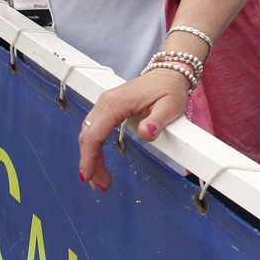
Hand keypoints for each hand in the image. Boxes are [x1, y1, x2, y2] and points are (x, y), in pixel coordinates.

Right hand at [78, 71, 190, 190]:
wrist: (168, 73)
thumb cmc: (169, 89)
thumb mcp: (171, 105)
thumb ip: (158, 120)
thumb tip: (146, 133)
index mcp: (116, 103)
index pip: (95, 134)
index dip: (89, 158)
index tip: (89, 177)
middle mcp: (105, 102)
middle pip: (88, 136)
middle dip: (90, 163)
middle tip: (101, 185)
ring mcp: (104, 104)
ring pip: (88, 134)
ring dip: (90, 157)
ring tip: (101, 178)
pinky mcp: (107, 107)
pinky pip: (93, 129)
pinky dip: (93, 147)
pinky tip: (98, 160)